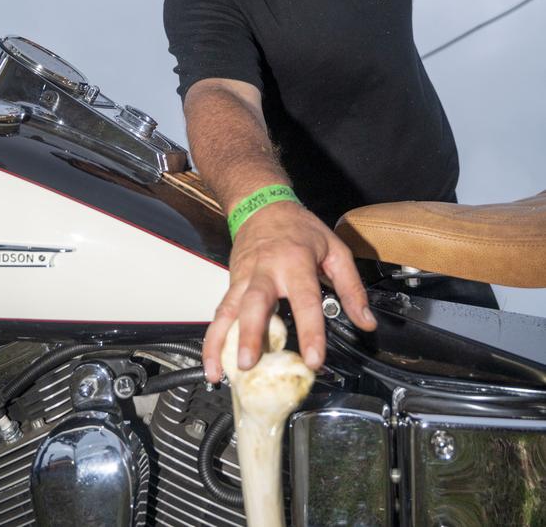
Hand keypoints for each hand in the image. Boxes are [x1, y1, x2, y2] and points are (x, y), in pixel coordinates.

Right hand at [203, 201, 376, 382]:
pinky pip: (220, 314)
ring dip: (221, 342)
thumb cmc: (299, 228)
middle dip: (250, 334)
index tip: (314, 360)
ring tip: (220, 373)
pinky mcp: (231, 284)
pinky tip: (212, 365)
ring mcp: (243, 278)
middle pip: (255, 303)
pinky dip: (213, 340)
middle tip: (248, 363)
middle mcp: (265, 271)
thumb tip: (366, 322)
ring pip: (228, 311)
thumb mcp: (335, 250)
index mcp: (295, 262)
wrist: (262, 204)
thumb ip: (351, 288)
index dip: (310, 331)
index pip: (304, 300)